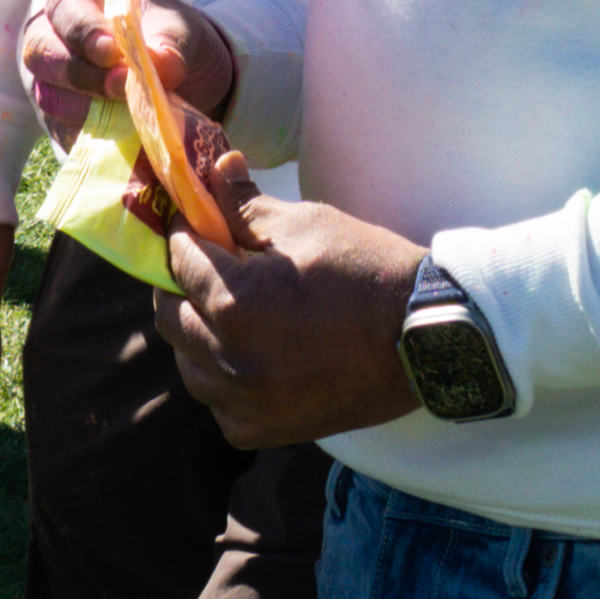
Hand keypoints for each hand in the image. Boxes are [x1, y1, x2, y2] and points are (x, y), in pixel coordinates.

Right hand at [20, 0, 236, 146]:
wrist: (187, 78)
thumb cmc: (172, 38)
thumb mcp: (181, 31)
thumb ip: (170, 44)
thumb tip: (161, 67)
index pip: (65, 8)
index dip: (83, 31)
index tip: (112, 52)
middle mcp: (53, 37)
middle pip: (42, 54)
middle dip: (81, 74)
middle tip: (121, 86)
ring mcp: (52, 82)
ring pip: (49, 97)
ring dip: (87, 110)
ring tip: (129, 115)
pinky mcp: (60, 121)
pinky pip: (63, 133)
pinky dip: (92, 139)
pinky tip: (123, 139)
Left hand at [155, 153, 423, 448]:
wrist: (428, 335)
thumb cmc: (367, 270)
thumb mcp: (305, 224)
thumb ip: (245, 204)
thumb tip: (213, 168)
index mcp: (236, 305)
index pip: (180, 263)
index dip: (183, 234)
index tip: (192, 221)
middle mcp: (233, 362)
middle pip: (172, 319)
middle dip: (179, 284)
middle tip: (199, 262)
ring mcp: (251, 404)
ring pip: (191, 369)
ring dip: (194, 335)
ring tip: (217, 309)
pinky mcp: (272, 430)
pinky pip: (221, 410)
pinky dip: (221, 385)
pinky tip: (240, 359)